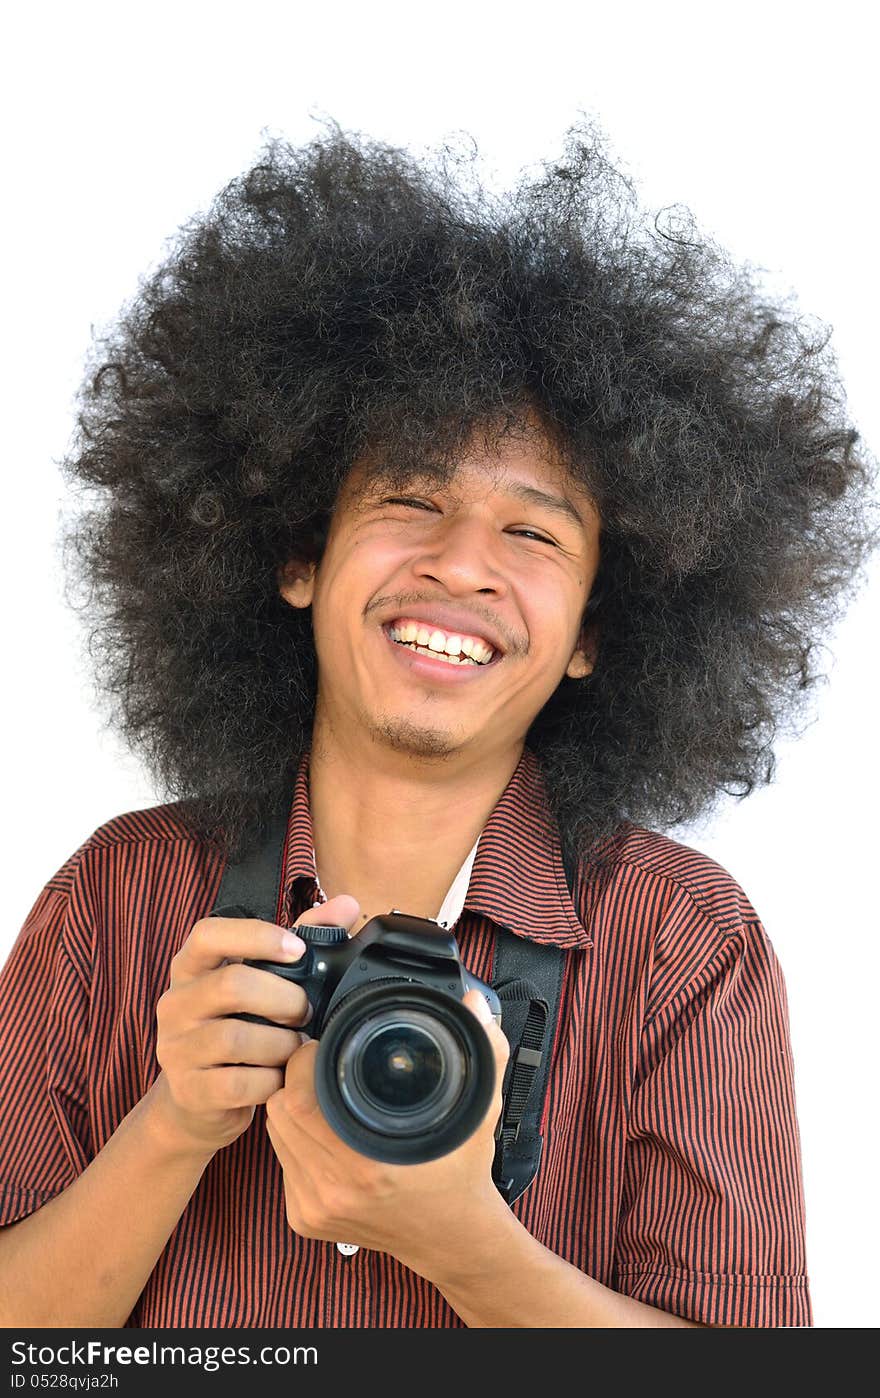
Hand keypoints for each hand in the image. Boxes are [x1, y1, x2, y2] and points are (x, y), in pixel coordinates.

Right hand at [148, 893, 360, 1156]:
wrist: (199, 1100)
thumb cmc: (238, 1025)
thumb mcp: (261, 979)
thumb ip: (303, 938)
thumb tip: (347, 905)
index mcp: (191, 967)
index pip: (208, 934)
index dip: (257, 937)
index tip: (298, 951)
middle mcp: (175, 1002)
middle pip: (231, 985)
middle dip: (284, 999)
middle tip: (306, 1012)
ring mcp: (176, 1047)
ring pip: (236, 1038)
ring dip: (281, 1044)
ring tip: (294, 1046)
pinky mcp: (189, 1090)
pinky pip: (239, 1084)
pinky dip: (270, 1081)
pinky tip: (279, 1077)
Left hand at [265, 986, 512, 1279]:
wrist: (452, 1237)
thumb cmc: (461, 1172)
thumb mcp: (480, 1108)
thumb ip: (484, 1050)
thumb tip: (474, 1004)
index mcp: (369, 1164)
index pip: (299, 1097)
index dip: (304, 1061)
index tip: (322, 1045)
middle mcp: (334, 1189)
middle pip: (280, 1110)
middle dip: (294, 1078)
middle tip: (319, 1062)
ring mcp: (315, 1207)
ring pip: (275, 1133)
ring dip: (291, 1106)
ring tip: (320, 1090)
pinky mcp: (303, 1218)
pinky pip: (280, 1160)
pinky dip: (293, 1137)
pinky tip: (321, 1128)